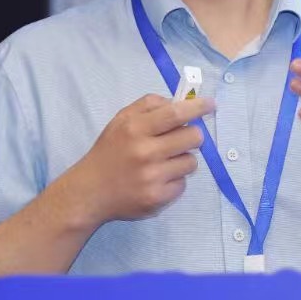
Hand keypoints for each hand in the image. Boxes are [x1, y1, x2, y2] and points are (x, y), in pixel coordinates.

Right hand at [69, 94, 212, 224]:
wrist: (90, 192)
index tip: (210, 104)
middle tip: (180, 139)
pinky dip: (174, 181)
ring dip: (182, 160)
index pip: (175, 113)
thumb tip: (179, 102)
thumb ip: (148, 105)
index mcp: (135, 129)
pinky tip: (157, 180)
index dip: (197, 107)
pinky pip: (183, 184)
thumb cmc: (109, 152)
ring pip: (191, 162)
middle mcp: (145, 152)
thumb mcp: (120, 121)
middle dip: (192, 136)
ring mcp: (153, 177)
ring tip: (162, 163)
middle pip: (193, 137)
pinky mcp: (158, 198)